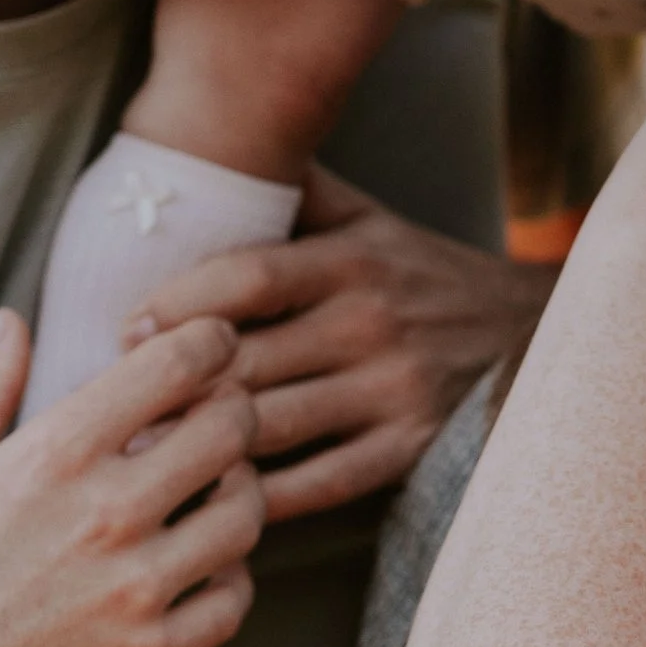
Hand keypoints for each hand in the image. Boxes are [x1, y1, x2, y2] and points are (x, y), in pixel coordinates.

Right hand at [0, 308, 265, 646]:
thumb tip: (9, 322)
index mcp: (55, 454)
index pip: (175, 364)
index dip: (210, 341)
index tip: (212, 345)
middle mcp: (106, 514)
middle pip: (231, 430)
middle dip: (235, 412)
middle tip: (219, 420)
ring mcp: (133, 589)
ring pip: (244, 515)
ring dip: (239, 493)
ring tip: (212, 493)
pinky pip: (233, 601)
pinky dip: (231, 578)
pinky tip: (202, 569)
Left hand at [118, 167, 555, 520]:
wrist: (533, 336)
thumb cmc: (423, 275)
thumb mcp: (369, 219)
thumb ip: (296, 192)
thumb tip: (208, 148)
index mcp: (353, 258)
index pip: (249, 275)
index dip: (178, 301)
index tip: (126, 327)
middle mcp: (372, 321)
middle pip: (247, 359)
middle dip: (172, 385)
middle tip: (112, 405)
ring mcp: (394, 389)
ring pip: (272, 426)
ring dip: (201, 444)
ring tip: (143, 456)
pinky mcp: (411, 448)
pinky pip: (319, 482)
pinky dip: (261, 498)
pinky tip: (216, 497)